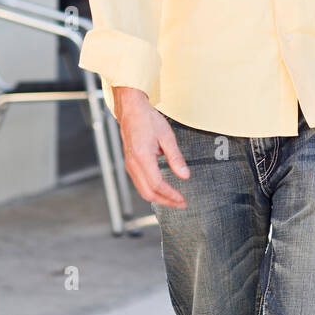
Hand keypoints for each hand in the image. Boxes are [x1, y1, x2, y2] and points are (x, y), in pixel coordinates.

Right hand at [113, 86, 189, 208]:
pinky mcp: (129, 164)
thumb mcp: (167, 136)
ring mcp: (129, 165)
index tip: (182, 199)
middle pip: (148, 193)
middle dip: (165, 201)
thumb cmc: (148, 119)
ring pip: (142, 190)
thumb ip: (176, 158)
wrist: (130, 110)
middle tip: (181, 204)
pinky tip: (162, 189)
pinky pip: (139, 183)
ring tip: (174, 199)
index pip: (157, 184)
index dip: (170, 195)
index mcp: (142, 157)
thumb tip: (185, 176)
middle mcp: (133, 164)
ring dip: (159, 198)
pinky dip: (151, 190)